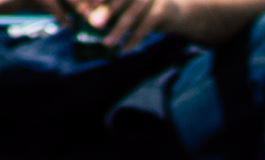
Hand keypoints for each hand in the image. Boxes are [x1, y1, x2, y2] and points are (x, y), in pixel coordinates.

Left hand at [66, 0, 182, 50]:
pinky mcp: (162, 10)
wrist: (175, 14)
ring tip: (106, 44)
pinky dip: (133, 39)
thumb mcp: (125, 9)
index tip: (89, 6)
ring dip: (118, 31)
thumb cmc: (142, 11)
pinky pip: (145, 26)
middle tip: (94, 25)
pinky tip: (123, 49)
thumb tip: (91, 21)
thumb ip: (110, 13)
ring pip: (131, 15)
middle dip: (107, 12)